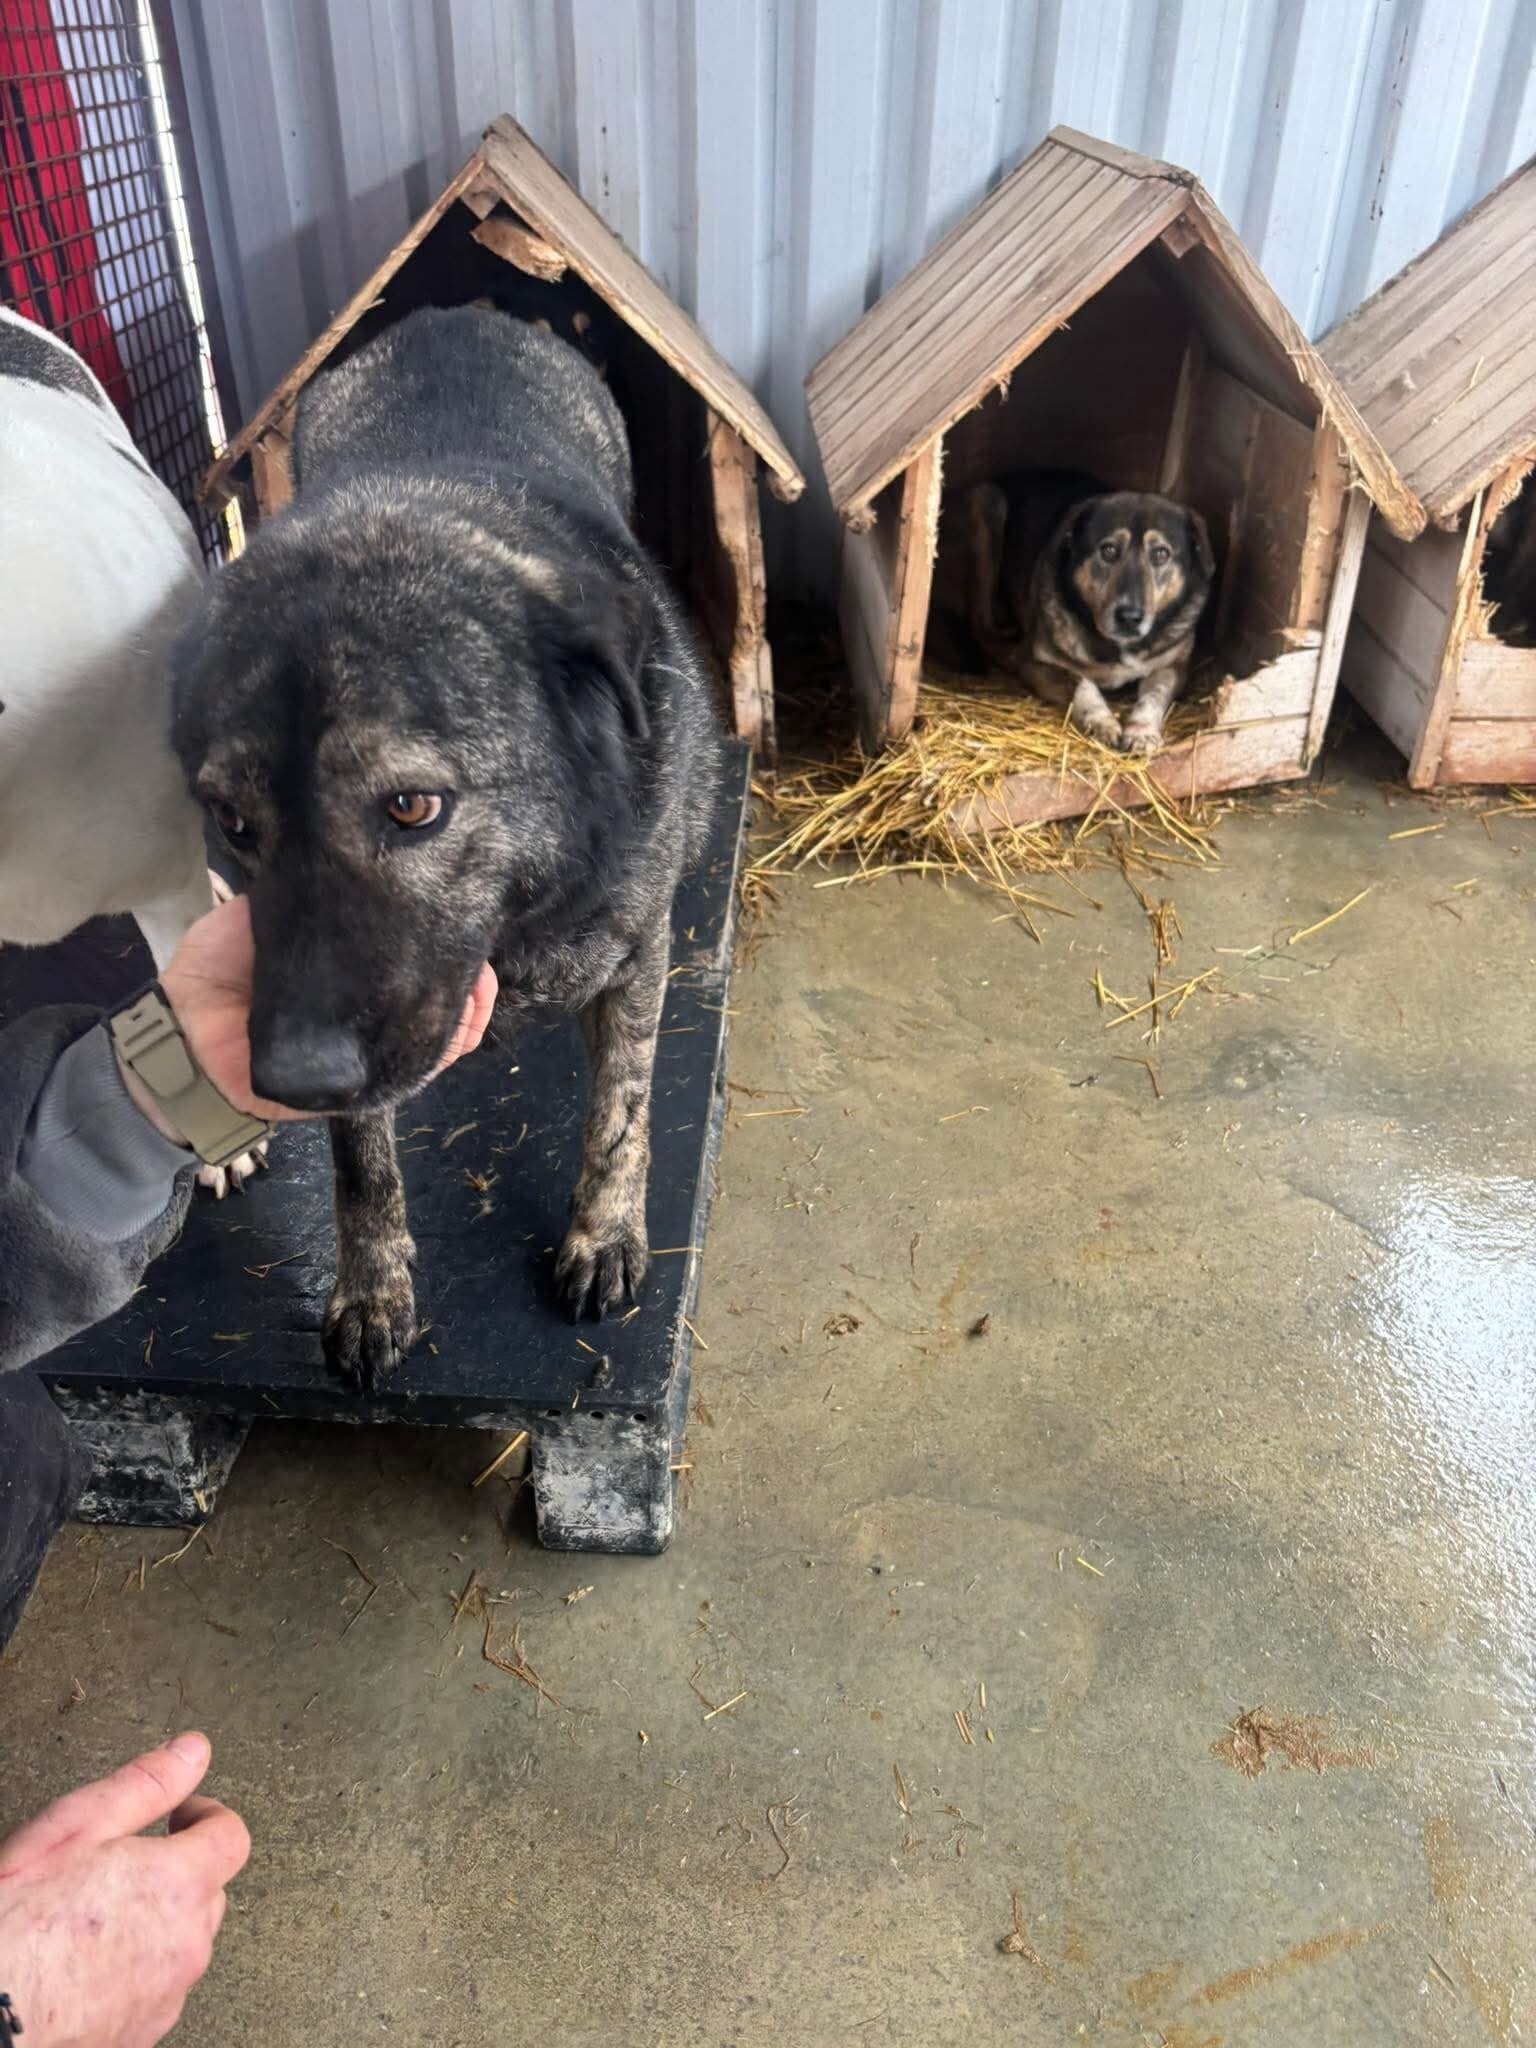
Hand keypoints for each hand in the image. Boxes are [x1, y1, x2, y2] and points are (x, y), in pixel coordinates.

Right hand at [0, 1732, 248, 2047]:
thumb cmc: (15, 1929)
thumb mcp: (73, 1831)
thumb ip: (144, 1785)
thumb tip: (191, 1751)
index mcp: (178, 1884)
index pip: (232, 1836)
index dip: (205, 1815)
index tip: (178, 1814)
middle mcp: (185, 1944)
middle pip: (209, 1891)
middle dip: (177, 1869)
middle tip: (123, 1864)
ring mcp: (165, 1996)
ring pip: (182, 1943)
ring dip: (156, 1922)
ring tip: (94, 1917)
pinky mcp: (140, 2034)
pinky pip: (156, 1988)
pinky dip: (135, 1970)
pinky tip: (87, 1963)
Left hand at [128, 892, 497, 1129]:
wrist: (180, 1034)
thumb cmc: (215, 975)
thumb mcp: (263, 917)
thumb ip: (309, 897)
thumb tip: (356, 855)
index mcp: (348, 983)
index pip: (411, 964)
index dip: (442, 941)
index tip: (462, 910)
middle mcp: (364, 1020)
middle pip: (437, 1000)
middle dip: (468, 975)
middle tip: (478, 942)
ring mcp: (367, 1056)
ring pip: (440, 1037)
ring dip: (468, 1007)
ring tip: (479, 977)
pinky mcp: (362, 1087)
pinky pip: (416, 1071)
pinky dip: (446, 1046)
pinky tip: (464, 1013)